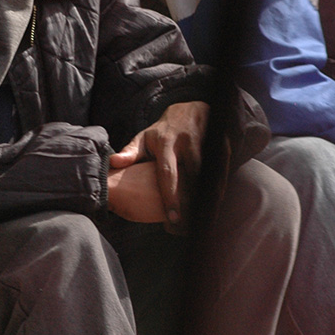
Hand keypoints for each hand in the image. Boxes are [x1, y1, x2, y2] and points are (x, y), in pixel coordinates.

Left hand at [109, 101, 208, 232]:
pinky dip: (220, 188)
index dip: (171, 196)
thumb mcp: (144, 138)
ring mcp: (205, 143)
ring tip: (205, 219)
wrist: (191, 110)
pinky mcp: (220, 145)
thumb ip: (130, 152)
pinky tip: (216, 206)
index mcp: (165, 143)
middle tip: (191, 225)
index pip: (168, 173)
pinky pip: (221, 171)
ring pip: (208, 175)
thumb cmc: (163, 132)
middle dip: (193, 201)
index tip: (172, 218)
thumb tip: (113, 162)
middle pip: (192, 176)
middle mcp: (186, 143)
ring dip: (208, 198)